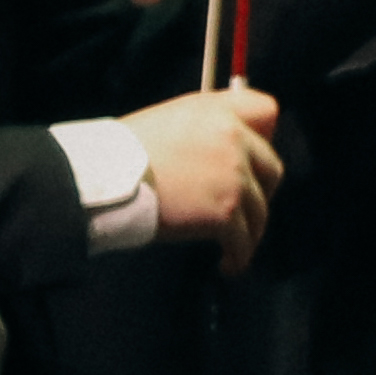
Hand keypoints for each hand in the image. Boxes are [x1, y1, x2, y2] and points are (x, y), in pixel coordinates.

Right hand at [124, 85, 282, 272]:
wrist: (103, 179)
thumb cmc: (122, 153)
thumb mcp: (168, 121)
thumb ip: (205, 129)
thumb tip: (225, 149)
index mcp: (217, 112)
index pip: (266, 110)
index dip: (264, 135)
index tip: (255, 156)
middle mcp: (233, 139)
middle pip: (272, 168)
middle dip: (262, 190)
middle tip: (244, 206)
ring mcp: (234, 176)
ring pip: (260, 210)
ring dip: (250, 230)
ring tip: (234, 245)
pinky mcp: (226, 211)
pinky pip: (244, 241)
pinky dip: (238, 256)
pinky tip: (229, 264)